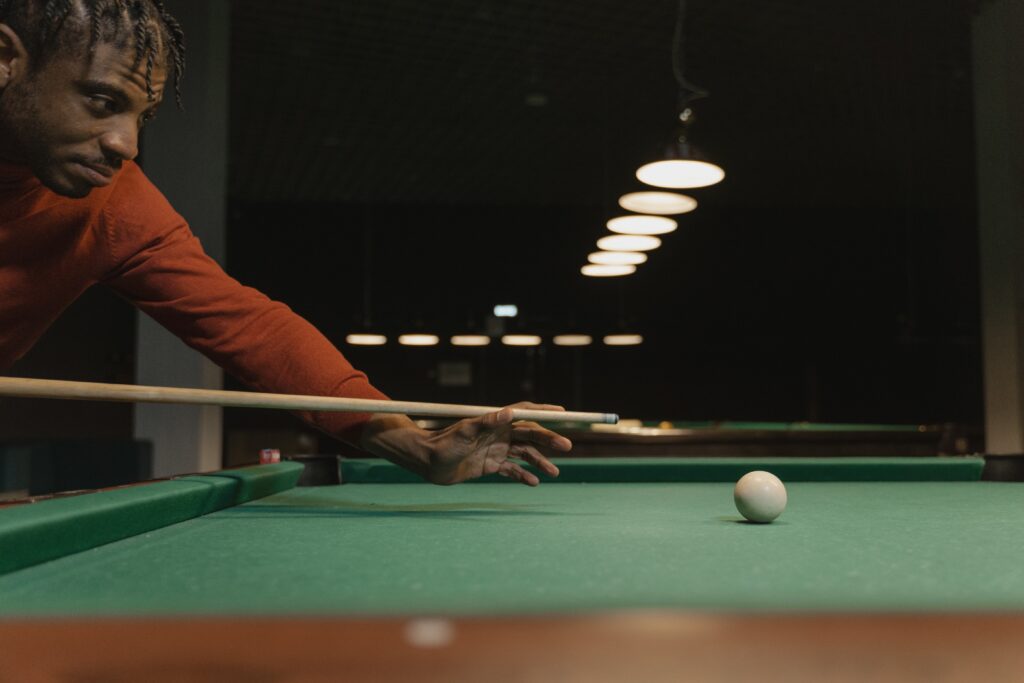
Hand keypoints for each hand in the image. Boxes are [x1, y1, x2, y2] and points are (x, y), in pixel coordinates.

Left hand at [423, 402, 571, 485]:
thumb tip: (509, 413)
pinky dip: (524, 476)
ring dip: (540, 462)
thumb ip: (487, 422)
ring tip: (555, 473)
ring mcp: (496, 450)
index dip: (544, 412)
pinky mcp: (491, 465)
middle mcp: (499, 434)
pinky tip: (534, 483)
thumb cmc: (444, 443)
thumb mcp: (465, 432)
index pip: (525, 413)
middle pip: (530, 435)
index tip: (563, 413)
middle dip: (549, 440)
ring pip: (525, 454)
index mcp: (496, 422)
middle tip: (567, 446)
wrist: (428, 462)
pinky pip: (512, 470)